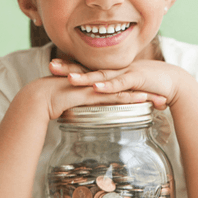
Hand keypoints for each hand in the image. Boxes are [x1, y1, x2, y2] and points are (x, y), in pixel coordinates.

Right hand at [24, 67, 149, 120]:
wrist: (37, 98)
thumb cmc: (50, 102)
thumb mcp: (71, 103)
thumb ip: (80, 106)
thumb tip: (86, 115)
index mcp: (94, 84)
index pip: (118, 87)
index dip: (134, 90)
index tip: (149, 96)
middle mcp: (96, 82)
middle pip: (126, 86)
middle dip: (144, 90)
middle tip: (161, 96)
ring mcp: (93, 86)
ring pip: (123, 90)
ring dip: (142, 94)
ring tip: (159, 99)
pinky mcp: (90, 93)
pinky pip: (112, 95)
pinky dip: (128, 97)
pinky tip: (141, 100)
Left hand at [49, 59, 189, 109]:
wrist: (172, 83)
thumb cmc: (147, 85)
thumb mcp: (124, 90)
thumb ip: (110, 93)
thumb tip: (93, 100)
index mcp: (110, 72)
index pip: (85, 69)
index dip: (69, 67)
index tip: (50, 66)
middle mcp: (114, 70)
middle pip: (88, 69)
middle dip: (69, 68)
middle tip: (51, 66)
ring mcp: (124, 73)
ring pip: (101, 75)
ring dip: (85, 77)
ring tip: (69, 78)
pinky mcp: (136, 79)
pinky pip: (120, 83)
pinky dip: (108, 86)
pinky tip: (97, 88)